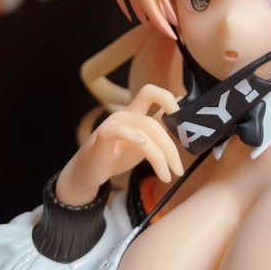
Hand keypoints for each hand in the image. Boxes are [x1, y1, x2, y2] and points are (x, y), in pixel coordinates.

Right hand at [56, 85, 182, 205]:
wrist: (88, 173)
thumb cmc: (117, 155)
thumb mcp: (144, 143)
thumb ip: (159, 130)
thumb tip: (181, 116)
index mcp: (135, 113)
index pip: (152, 93)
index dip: (168, 98)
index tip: (182, 120)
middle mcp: (125, 115)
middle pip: (155, 122)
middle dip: (171, 147)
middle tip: (178, 169)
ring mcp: (113, 124)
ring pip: (145, 130)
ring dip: (160, 156)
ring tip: (167, 177)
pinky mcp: (101, 137)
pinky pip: (117, 131)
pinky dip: (132, 135)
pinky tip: (142, 144)